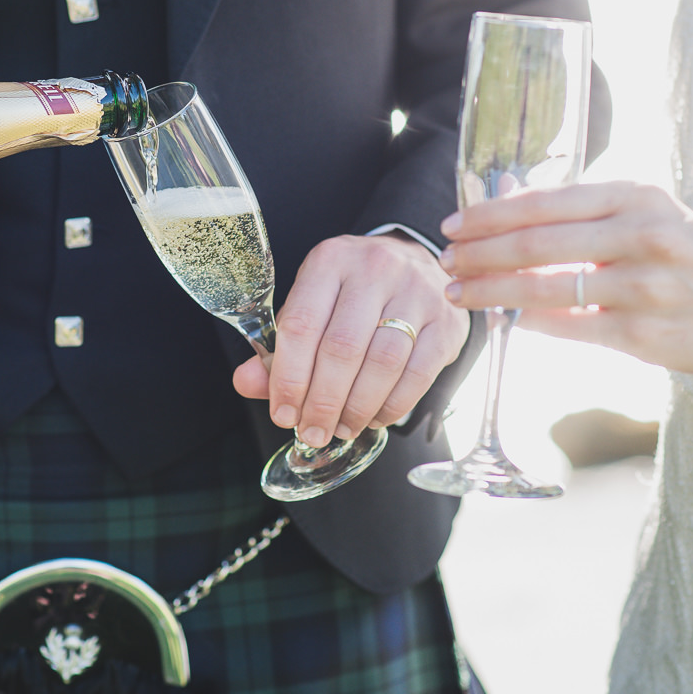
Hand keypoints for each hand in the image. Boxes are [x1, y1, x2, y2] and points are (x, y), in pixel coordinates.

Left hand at [233, 234, 469, 445]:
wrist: (415, 262)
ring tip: (341, 429)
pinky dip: (392, 405)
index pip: (301, 325)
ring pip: (382, 362)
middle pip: (342, 348)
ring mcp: (416, 292)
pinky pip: (418, 374)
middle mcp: (374, 268)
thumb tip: (246, 382)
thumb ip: (279, 347)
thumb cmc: (352, 293)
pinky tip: (373, 418)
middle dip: (323, 401)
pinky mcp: (447, 320)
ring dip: (357, 407)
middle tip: (312, 432)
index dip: (289, 377)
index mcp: (329, 261)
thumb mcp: (312, 304)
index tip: (283, 414)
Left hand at [438, 181, 692, 375]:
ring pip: (543, 289)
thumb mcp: (648, 213)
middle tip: (443, 263)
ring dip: (490, 292)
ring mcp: (642, 287)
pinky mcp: (644, 336)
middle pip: (534, 244)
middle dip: (477, 255)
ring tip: (459, 294)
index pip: (543, 203)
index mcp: (635, 196)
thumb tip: (508, 203)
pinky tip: (508, 321)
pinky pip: (569, 327)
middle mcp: (639, 234)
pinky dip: (531, 324)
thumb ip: (585, 212)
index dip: (488, 216)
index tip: (451, 225)